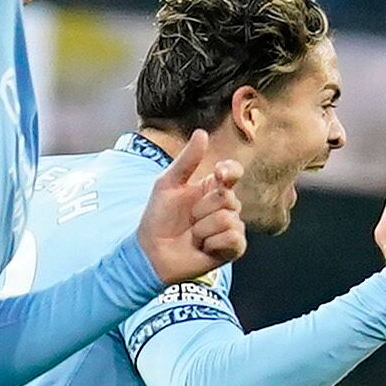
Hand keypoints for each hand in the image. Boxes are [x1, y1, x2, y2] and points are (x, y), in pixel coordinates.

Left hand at [135, 134, 247, 285]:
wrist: (151, 252)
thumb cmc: (157, 219)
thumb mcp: (167, 184)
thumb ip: (186, 160)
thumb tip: (202, 133)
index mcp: (211, 188)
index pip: (233, 172)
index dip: (230, 171)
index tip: (219, 174)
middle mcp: (225, 207)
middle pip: (228, 197)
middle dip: (202, 209)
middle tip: (188, 219)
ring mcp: (230, 228)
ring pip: (228, 219)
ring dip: (203, 229)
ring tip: (193, 235)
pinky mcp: (232, 249)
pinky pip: (234, 238)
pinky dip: (213, 243)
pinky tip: (203, 247)